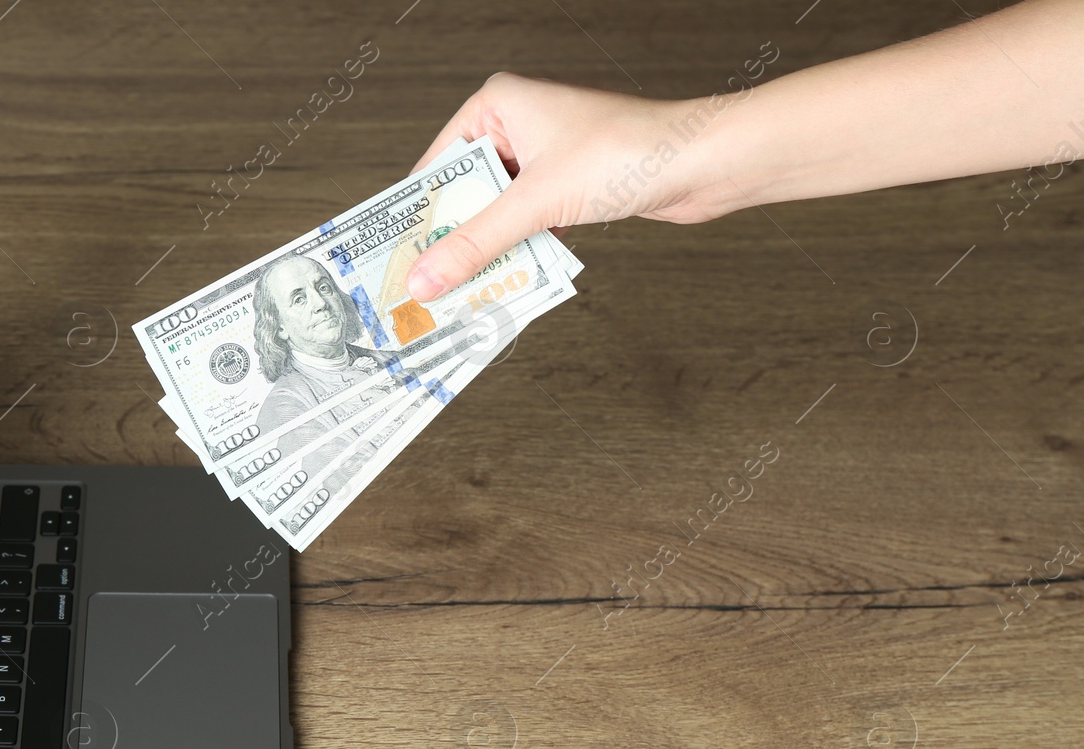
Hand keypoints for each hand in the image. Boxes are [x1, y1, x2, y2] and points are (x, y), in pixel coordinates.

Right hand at [405, 73, 715, 301]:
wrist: (702, 163)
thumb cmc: (629, 152)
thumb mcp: (537, 202)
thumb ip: (477, 244)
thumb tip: (426, 278)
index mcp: (498, 105)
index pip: (438, 166)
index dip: (417, 215)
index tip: (396, 258)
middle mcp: (517, 126)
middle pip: (465, 194)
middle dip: (451, 241)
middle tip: (425, 286)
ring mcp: (543, 158)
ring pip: (496, 214)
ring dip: (486, 253)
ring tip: (461, 292)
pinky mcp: (566, 187)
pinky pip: (525, 225)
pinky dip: (517, 252)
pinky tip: (506, 282)